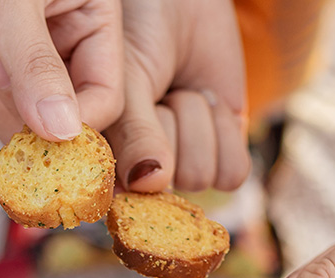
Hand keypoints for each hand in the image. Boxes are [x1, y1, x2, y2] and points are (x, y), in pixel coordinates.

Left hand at [0, 0, 123, 142]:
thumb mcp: (11, 2)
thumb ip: (37, 67)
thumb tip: (64, 132)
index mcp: (91, 18)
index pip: (103, 99)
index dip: (72, 122)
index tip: (39, 126)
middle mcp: (58, 41)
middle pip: (50, 119)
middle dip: (8, 95)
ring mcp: (13, 55)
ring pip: (2, 114)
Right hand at [105, 0, 249, 192]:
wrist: (180, 3)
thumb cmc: (138, 37)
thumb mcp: (127, 84)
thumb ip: (134, 136)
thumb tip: (151, 183)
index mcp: (103, 165)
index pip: (119, 201)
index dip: (132, 177)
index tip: (136, 129)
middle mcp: (140, 176)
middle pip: (163, 190)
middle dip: (166, 128)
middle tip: (158, 94)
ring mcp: (180, 168)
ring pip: (198, 177)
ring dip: (195, 121)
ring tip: (180, 92)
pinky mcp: (220, 159)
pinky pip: (231, 174)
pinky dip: (226, 132)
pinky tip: (209, 104)